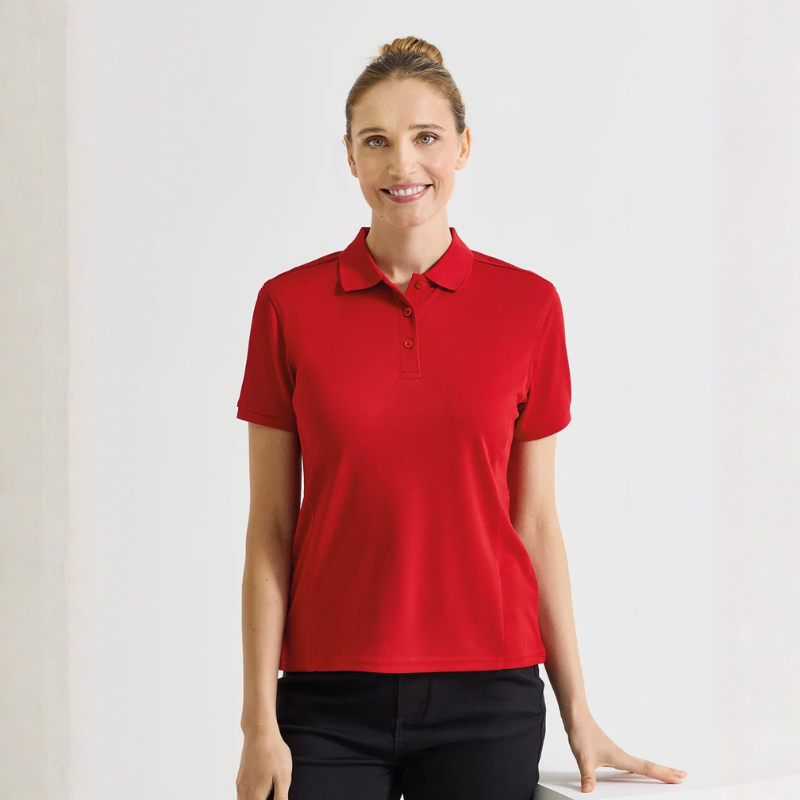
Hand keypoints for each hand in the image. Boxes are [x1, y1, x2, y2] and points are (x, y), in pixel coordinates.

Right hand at [236, 729, 292, 799]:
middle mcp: (243, 792)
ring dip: (256, 798)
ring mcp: (240, 784)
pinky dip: (252, 795)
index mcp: (254, 796)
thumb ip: (281, 799)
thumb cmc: (273, 752)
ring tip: (269, 791)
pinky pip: (243, 794)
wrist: (260, 731)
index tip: (274, 796)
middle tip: (273, 794)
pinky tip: (263, 785)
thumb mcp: (284, 778)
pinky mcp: (240, 777)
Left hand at [565, 711, 687, 792]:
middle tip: (683, 776)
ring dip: (656, 769)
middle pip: (649, 765)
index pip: (646, 768)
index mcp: (621, 757)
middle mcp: (622, 755)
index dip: (663, 774)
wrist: (576, 717)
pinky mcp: (611, 752)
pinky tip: (637, 771)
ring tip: (667, 774)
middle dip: (666, 771)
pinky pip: (632, 762)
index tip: (679, 778)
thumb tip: (588, 791)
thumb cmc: (582, 734)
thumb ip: (588, 776)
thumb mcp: (584, 759)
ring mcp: (617, 753)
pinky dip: (641, 767)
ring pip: (642, 763)